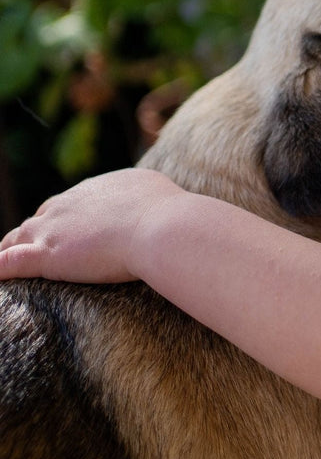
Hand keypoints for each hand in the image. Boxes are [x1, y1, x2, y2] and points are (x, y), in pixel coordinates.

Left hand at [0, 169, 181, 283]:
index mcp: (93, 190)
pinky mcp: (45, 255)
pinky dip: (0, 270)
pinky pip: (8, 263)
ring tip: (6, 261)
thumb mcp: (154, 189)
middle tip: (33, 251)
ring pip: (16, 239)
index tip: (65, 234)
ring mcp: (53, 230)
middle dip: (34, 235)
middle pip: (38, 221)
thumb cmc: (167, 211)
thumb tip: (149, 195)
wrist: (161, 227)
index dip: (62, 222)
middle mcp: (67, 205)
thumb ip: (143, 193)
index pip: (67, 206)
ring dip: (10, 250)